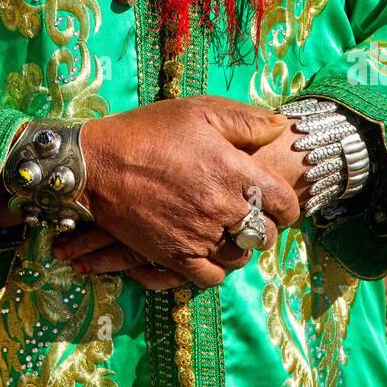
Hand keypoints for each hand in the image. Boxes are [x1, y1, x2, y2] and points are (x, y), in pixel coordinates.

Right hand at [54, 97, 301, 289]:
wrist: (99, 163)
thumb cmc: (148, 132)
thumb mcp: (198, 110)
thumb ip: (244, 120)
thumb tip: (278, 128)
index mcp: (232, 170)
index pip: (283, 202)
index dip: (287, 205)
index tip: (278, 203)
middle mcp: (220, 206)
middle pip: (265, 233)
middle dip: (265, 226)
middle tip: (252, 215)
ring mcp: (198, 234)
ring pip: (241, 256)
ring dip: (241, 246)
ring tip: (230, 232)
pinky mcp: (175, 255)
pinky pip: (212, 276)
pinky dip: (217, 267)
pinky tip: (210, 249)